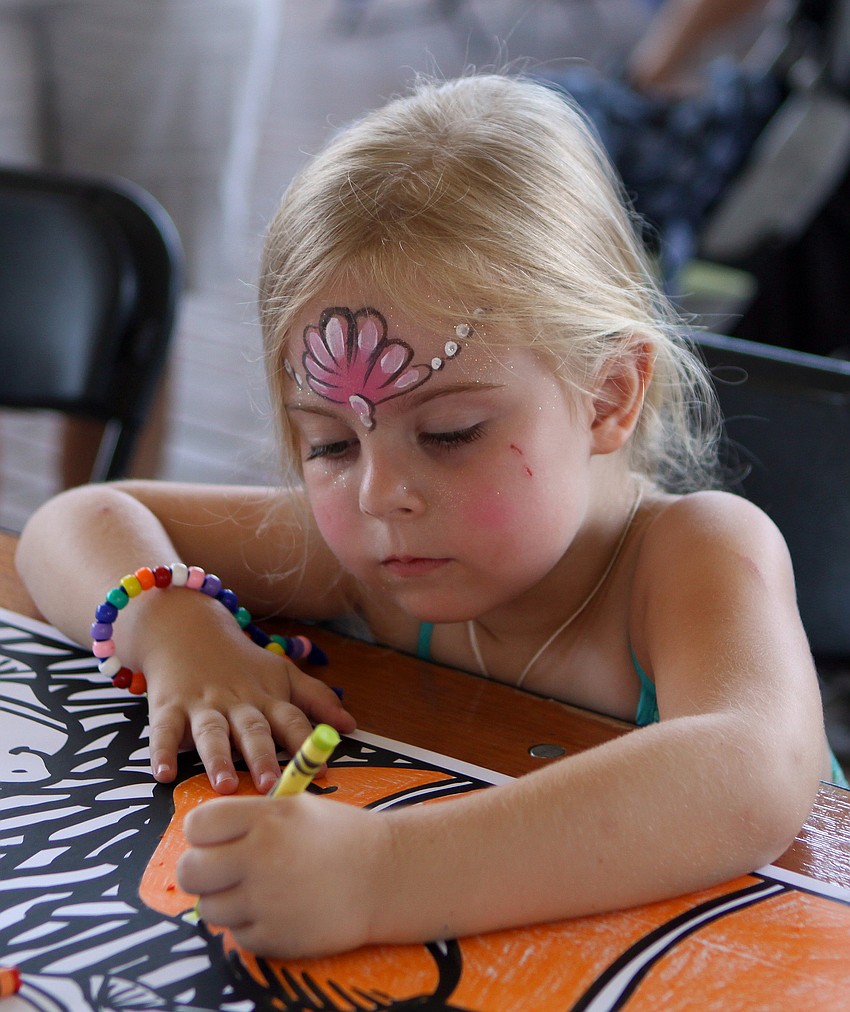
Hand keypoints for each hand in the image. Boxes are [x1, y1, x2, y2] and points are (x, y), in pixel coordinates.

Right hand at [141, 610, 355, 793]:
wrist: (185, 627)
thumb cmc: (240, 661)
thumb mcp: (281, 673)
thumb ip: (315, 698)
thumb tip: (350, 725)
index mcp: (267, 697)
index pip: (291, 719)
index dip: (306, 743)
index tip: (321, 770)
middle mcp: (237, 702)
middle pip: (253, 729)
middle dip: (263, 756)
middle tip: (272, 784)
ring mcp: (201, 704)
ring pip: (211, 731)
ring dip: (217, 758)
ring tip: (224, 785)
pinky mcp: (168, 706)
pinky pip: (163, 731)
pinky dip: (162, 751)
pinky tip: (163, 774)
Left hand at [177, 793, 382, 957]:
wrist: (385, 876)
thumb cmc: (338, 836)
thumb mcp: (296, 807)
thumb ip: (248, 819)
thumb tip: (199, 838)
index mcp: (266, 817)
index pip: (197, 825)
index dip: (202, 833)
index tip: (216, 839)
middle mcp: (261, 857)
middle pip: (190, 871)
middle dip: (201, 871)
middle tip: (222, 871)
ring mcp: (266, 901)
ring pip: (209, 908)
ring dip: (227, 901)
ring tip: (259, 889)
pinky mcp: (274, 938)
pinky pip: (237, 934)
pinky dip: (252, 924)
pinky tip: (281, 908)